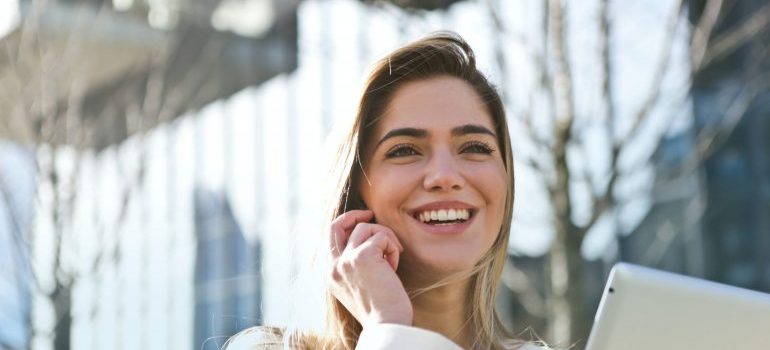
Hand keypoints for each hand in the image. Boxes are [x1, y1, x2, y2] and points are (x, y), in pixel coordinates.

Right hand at [327, 210, 412, 326]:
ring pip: (366, 228)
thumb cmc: (381, 309)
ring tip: (393, 259)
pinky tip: (394, 266)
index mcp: (331, 275)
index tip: (363, 221)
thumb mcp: (359, 285)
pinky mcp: (363, 256)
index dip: (346, 225)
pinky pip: (382, 236)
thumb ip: (355, 265)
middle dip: (354, 215)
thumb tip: (367, 240)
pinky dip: (392, 248)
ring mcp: (346, 260)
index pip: (330, 238)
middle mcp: (333, 266)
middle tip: (371, 214)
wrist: (387, 324)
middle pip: (336, 225)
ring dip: (385, 238)